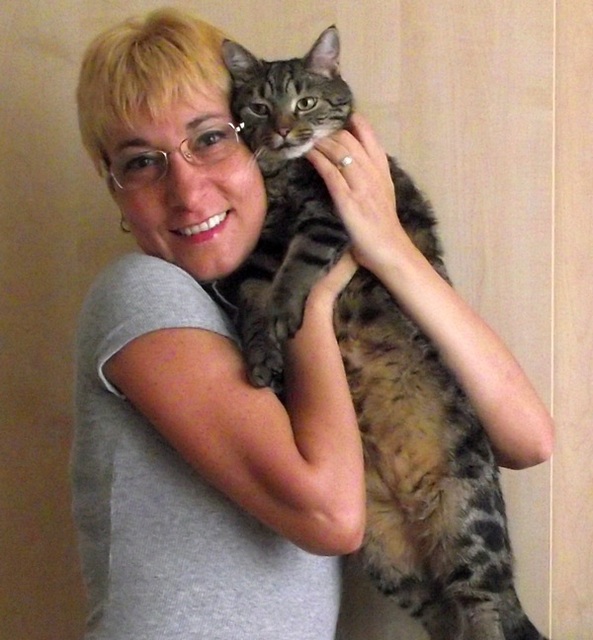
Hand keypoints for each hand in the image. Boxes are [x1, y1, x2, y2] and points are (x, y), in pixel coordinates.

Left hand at [306, 113, 409, 274]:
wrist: (391, 252)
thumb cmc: (383, 231)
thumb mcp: (382, 199)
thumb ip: (370, 183)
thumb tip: (352, 171)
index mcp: (382, 172)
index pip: (370, 138)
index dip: (355, 123)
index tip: (339, 114)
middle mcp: (372, 174)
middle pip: (349, 140)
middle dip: (329, 129)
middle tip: (310, 124)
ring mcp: (360, 185)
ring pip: (339, 151)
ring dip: (319, 140)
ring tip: (303, 134)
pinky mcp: (348, 200)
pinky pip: (331, 172)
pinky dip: (317, 159)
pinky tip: (306, 153)